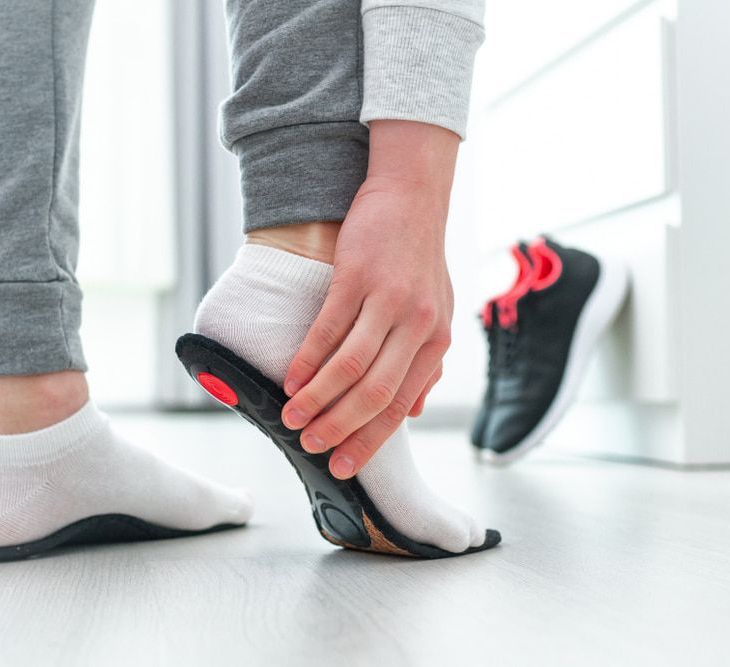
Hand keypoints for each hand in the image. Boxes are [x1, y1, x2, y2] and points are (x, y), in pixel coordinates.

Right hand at [279, 120, 459, 478]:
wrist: (412, 197)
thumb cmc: (420, 258)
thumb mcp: (438, 313)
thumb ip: (426, 363)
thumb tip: (415, 411)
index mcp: (437, 341)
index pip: (400, 403)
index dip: (369, 439)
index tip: (343, 465)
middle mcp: (418, 325)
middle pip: (375, 392)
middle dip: (339, 428)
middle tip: (311, 447)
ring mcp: (388, 300)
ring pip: (349, 366)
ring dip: (317, 399)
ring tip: (292, 418)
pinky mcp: (358, 276)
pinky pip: (329, 329)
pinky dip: (307, 359)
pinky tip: (291, 379)